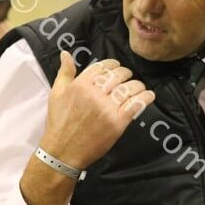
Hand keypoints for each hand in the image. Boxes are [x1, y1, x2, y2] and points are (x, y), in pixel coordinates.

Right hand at [39, 51, 155, 169]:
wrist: (63, 150)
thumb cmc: (59, 122)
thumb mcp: (56, 94)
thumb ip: (64, 72)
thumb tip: (66, 54)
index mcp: (80, 84)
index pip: (102, 67)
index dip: (112, 65)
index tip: (116, 67)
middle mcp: (94, 94)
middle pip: (118, 75)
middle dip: (125, 74)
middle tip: (128, 77)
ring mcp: (107, 108)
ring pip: (129, 88)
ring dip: (137, 85)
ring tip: (139, 87)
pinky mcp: (117, 122)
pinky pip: (136, 105)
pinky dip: (145, 98)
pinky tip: (149, 96)